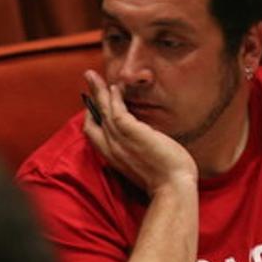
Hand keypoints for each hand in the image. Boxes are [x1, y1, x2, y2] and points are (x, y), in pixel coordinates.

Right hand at [81, 70, 197, 197]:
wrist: (172, 187)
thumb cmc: (164, 179)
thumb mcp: (145, 163)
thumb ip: (138, 149)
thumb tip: (145, 139)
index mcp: (113, 157)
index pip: (94, 133)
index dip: (92, 116)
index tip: (95, 103)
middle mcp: (111, 148)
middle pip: (92, 118)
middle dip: (90, 96)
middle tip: (88, 77)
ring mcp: (119, 140)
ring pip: (102, 110)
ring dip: (98, 90)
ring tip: (93, 74)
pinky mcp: (131, 133)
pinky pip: (116, 111)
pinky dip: (113, 98)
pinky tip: (115, 87)